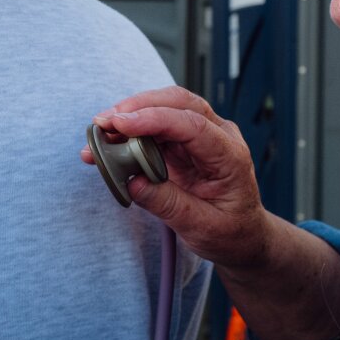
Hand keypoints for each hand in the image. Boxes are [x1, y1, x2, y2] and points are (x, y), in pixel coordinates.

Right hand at [84, 86, 274, 269]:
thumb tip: (133, 182)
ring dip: (128, 117)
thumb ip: (169, 204)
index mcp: (230, 155)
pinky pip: (153, 127)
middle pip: (178, 103)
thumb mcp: (202, 227)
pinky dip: (128, 132)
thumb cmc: (230, 232)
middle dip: (138, 107)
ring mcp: (200, 135)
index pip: (193, 124)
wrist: (242, 236)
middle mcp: (218, 135)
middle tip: (103, 121)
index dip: (155, 119)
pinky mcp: (182, 142)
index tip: (122, 124)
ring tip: (97, 134)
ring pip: (163, 109)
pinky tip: (105, 142)